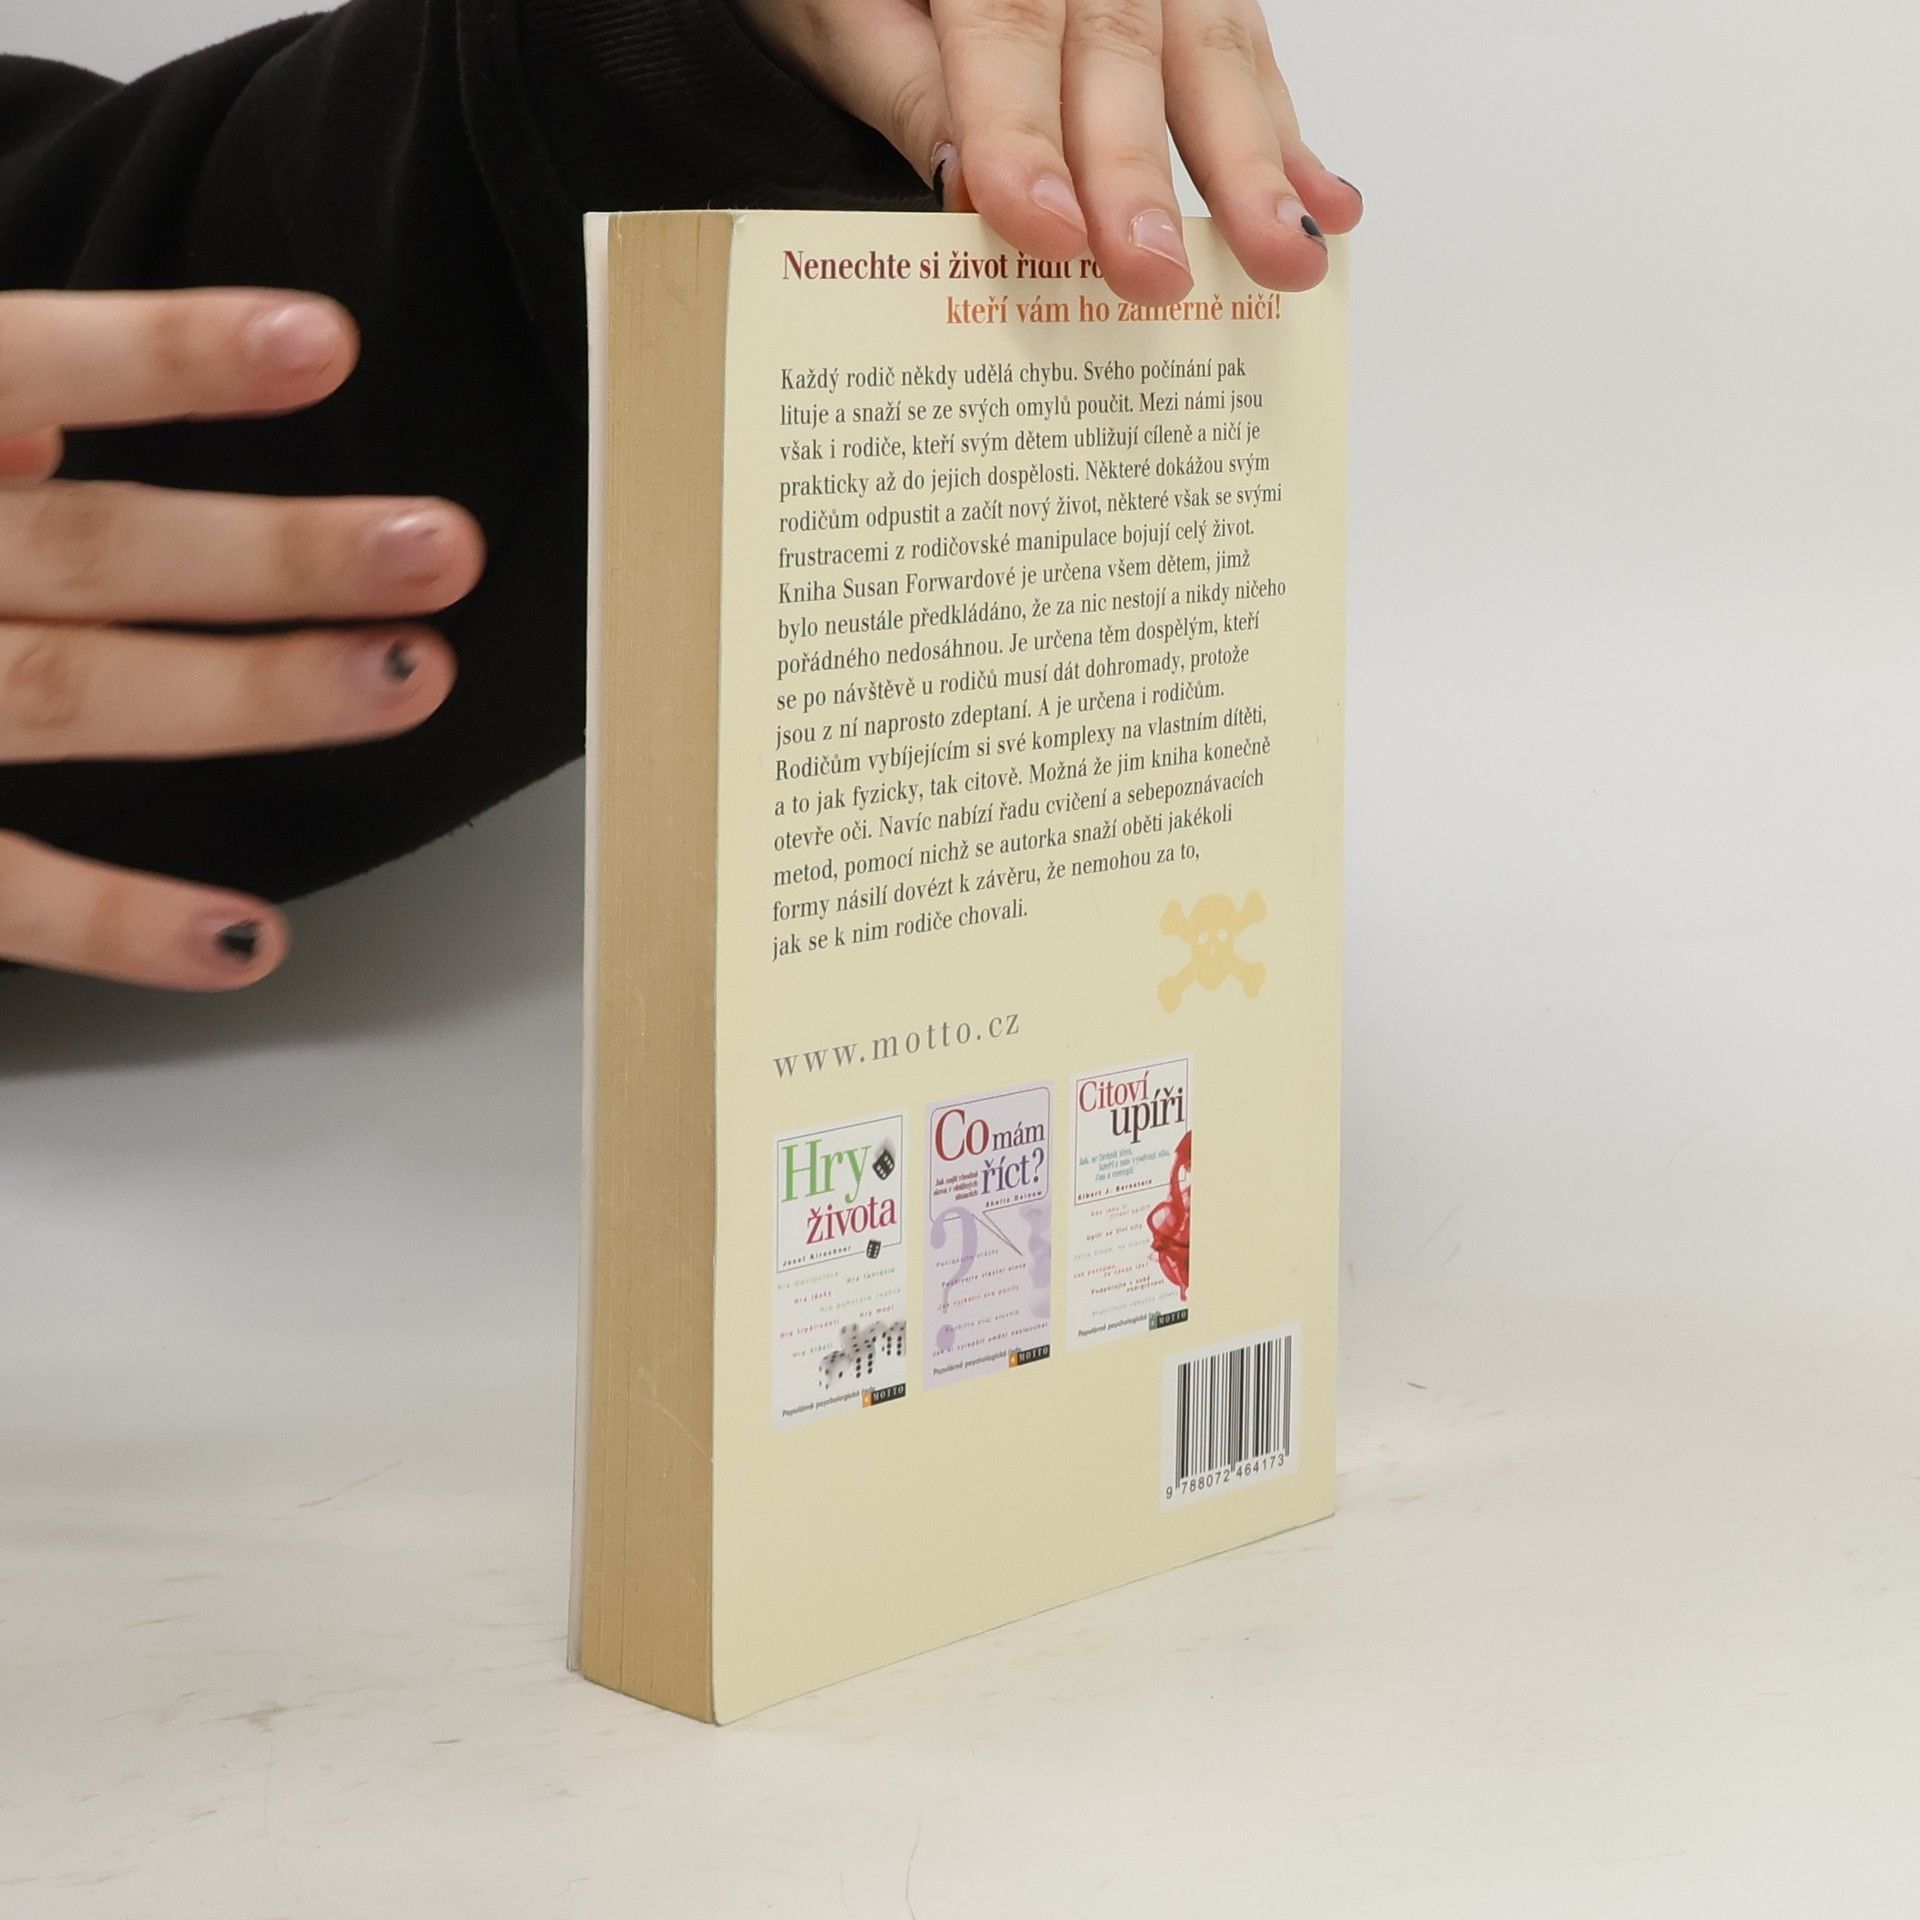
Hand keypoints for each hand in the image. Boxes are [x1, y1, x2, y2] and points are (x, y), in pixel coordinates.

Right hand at [0, 290, 483, 990]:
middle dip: (272, 554)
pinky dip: (116, 921)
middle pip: (89, 550)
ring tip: (409, 677)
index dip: (162, 357)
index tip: (323, 345)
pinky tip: (248, 940)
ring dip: (247, 693)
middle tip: (441, 548)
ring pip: (67, 696)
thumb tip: (32, 432)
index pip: (12, 367)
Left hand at [729, 0, 1361, 302]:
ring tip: (1288, 252)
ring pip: (1207, 49)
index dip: (1029, 137)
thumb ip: (906, 85)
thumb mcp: (834, 11)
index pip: (1008, 33)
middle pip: (1119, 51)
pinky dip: (1283, 133)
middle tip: (1156, 277)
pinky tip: (1326, 201)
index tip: (1049, 232)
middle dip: (1141, 176)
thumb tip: (971, 186)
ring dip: (1251, 164)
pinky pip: (1244, 49)